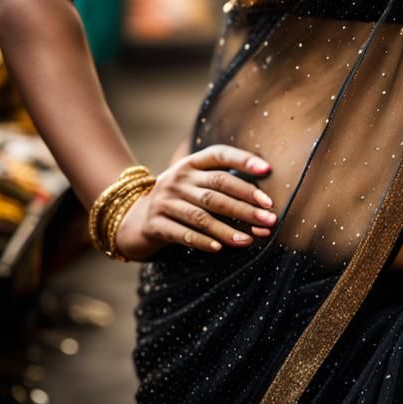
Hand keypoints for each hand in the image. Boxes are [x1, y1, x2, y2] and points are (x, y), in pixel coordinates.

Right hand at [114, 145, 276, 260]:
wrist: (132, 219)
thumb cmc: (178, 200)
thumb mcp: (193, 182)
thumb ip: (221, 183)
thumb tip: (265, 201)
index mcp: (191, 163)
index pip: (220, 155)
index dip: (243, 160)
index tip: (268, 170)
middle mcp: (178, 178)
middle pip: (217, 188)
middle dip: (246, 203)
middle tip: (270, 217)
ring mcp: (164, 201)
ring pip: (202, 215)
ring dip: (229, 228)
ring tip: (250, 239)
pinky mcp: (155, 224)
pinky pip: (182, 233)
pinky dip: (201, 241)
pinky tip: (219, 248)